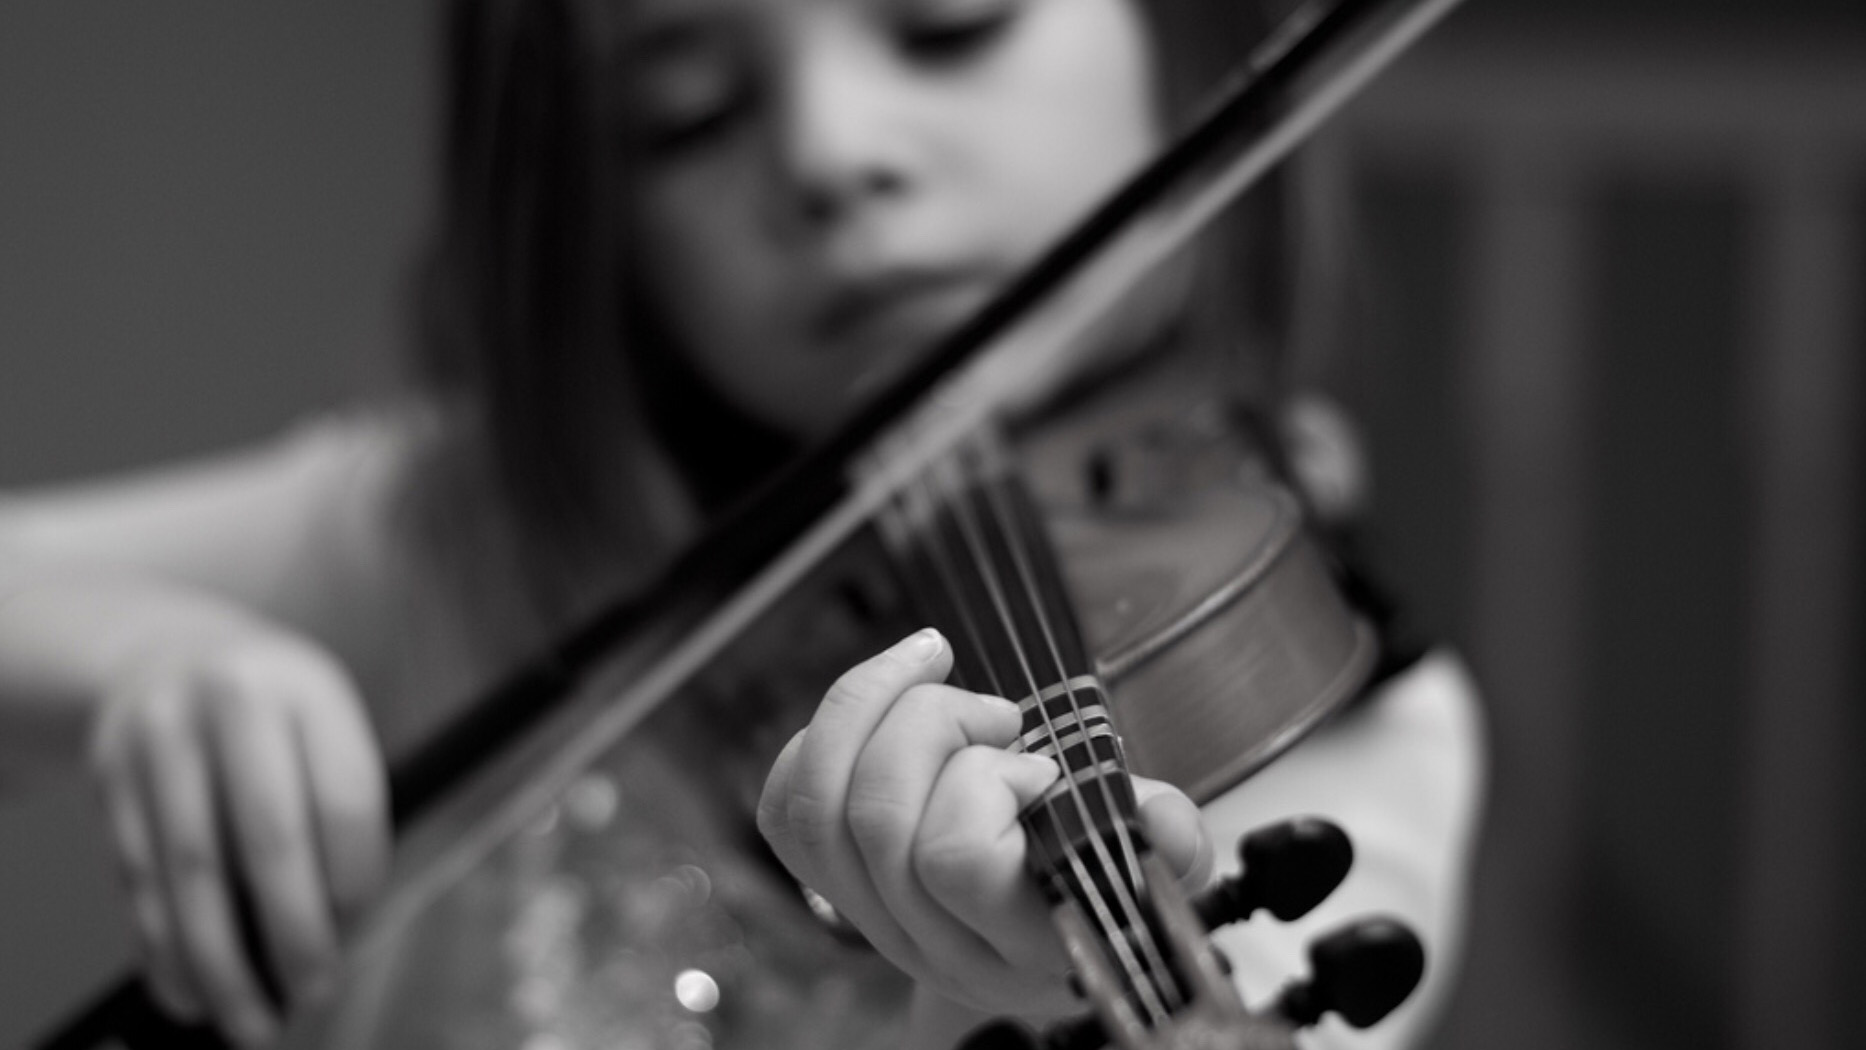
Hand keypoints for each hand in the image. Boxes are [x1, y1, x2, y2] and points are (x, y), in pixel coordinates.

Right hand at [87, 626, 387, 1046]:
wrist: (164, 654)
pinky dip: (165, 948)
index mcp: (307, 688)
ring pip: (191, 874)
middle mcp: (231, 705)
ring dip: (221, 963)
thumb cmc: (269, 711)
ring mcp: (160, 740)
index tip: (354, 936)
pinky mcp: (110, 780)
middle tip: (313, 995)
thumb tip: (340, 929)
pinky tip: (191, 989)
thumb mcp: (323, 723)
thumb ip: (337, 808)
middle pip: (267, 841)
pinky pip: (139, 881)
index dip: (354, 884)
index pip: (344, 802)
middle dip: (293, 936)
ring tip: (250, 1018)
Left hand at [757, 628, 1210, 1019]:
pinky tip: (891, 700)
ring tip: (936, 676)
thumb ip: (1170, 841)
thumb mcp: (1161, 863)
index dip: (987, 784)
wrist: (1054, 931)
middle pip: (875, 813)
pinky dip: (827, 734)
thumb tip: (1157, 817)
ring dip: (871, 705)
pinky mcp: (830, 885)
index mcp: (1022, 940)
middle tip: (998, 717)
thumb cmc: (1107, 881)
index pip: (954, 858)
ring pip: (819, 802)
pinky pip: (787, 805)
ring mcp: (874, 919)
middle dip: (932, 723)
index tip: (1043, 769)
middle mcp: (935, 942)